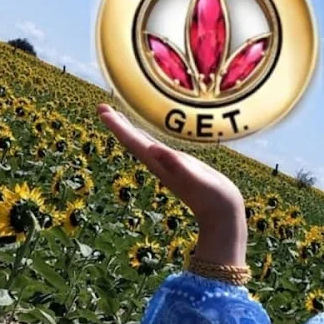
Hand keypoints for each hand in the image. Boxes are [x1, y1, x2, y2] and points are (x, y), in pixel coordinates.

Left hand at [97, 103, 247, 260]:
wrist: (222, 215)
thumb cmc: (212, 196)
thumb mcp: (195, 178)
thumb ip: (175, 163)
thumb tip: (153, 150)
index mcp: (159, 164)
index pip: (133, 141)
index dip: (117, 125)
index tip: (102, 110)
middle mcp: (159, 164)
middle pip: (132, 141)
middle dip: (117, 125)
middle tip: (101, 108)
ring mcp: (168, 167)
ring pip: (142, 145)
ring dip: (129, 130)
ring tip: (117, 117)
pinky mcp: (178, 168)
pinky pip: (156, 149)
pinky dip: (147, 139)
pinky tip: (146, 138)